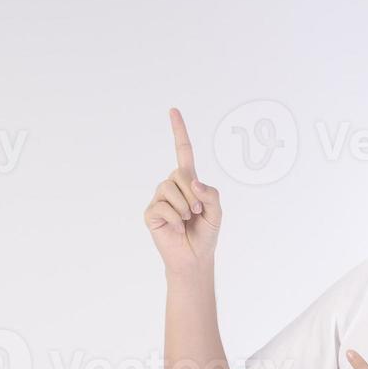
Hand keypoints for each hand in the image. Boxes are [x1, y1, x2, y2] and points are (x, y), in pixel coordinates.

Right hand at [143, 107, 222, 272]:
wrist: (194, 257)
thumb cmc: (205, 233)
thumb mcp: (216, 211)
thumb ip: (211, 193)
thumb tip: (193, 183)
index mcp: (189, 182)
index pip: (183, 152)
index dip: (179, 131)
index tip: (173, 111)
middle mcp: (172, 186)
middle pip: (180, 174)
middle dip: (193, 194)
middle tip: (197, 212)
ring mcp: (159, 199)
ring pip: (170, 189)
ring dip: (184, 207)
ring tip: (187, 221)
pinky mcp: (151, 213)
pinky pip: (163, 207)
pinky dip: (175, 219)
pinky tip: (177, 229)